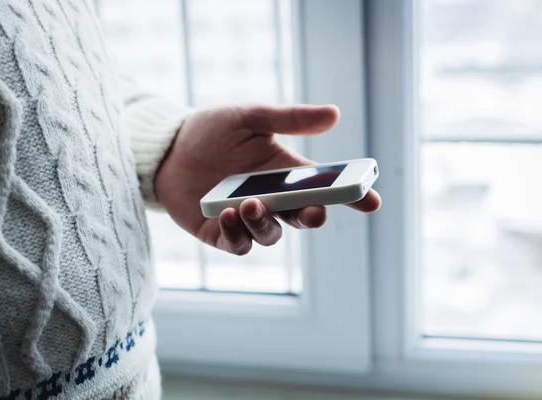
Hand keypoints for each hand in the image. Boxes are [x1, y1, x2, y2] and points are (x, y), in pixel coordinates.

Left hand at [155, 104, 380, 254]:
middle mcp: (272, 199)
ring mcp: (247, 218)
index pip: (326, 187)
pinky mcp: (221, 232)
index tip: (372, 200)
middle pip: (303, 217)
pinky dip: (238, 233)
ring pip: (271, 235)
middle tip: (316, 211)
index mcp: (286, 173)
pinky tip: (227, 213)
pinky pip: (238, 244)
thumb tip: (335, 114)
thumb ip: (289, 119)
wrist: (168, 148)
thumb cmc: (211, 130)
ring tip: (249, 203)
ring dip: (266, 223)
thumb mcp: (250, 117)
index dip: (352, 196)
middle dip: (313, 217)